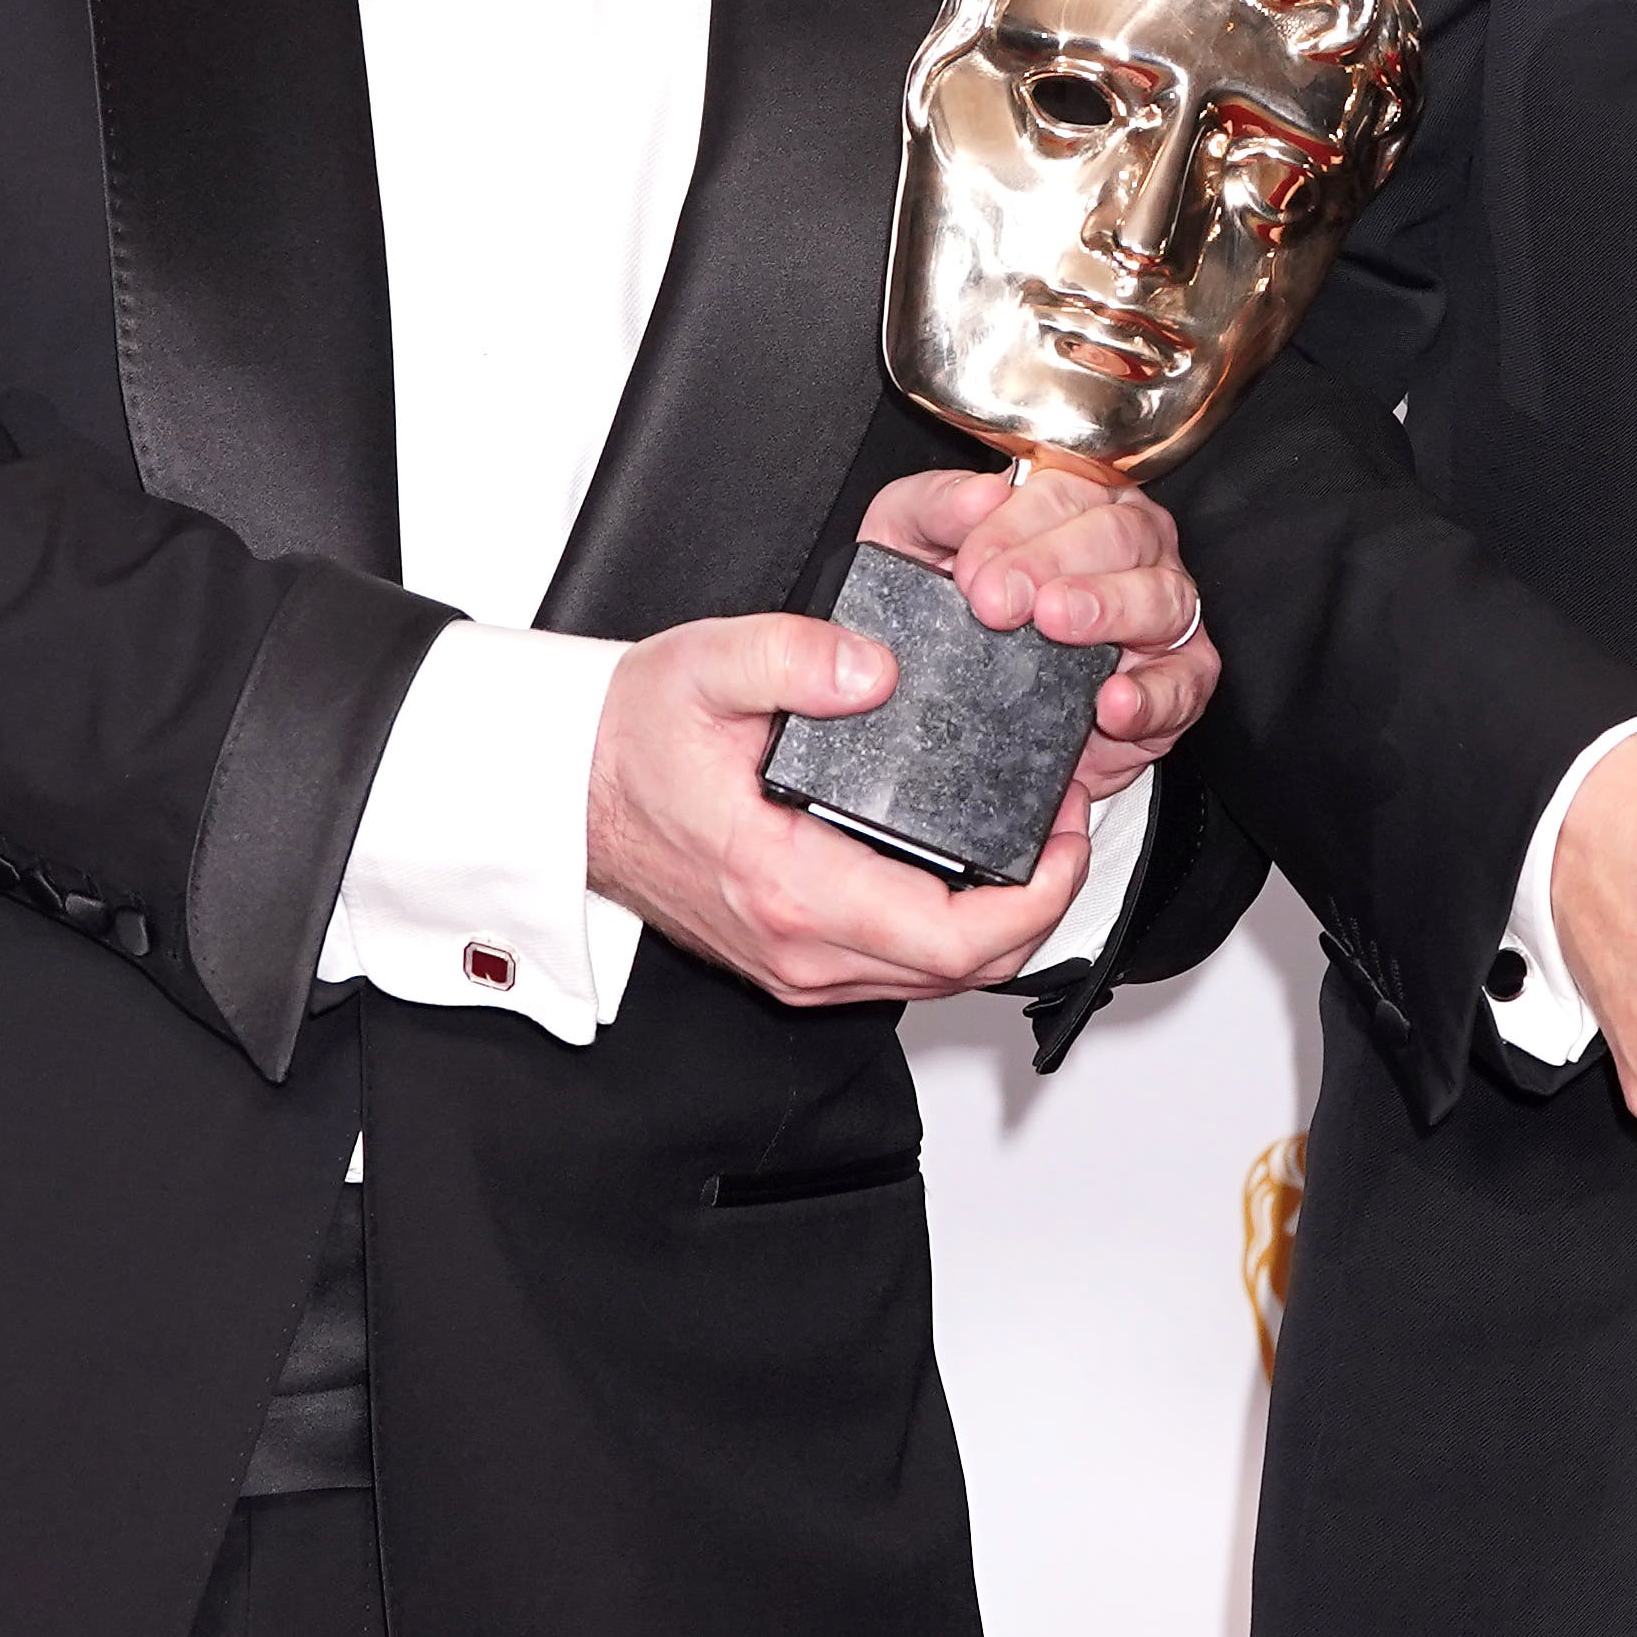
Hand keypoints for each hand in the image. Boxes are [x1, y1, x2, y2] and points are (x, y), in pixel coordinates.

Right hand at [581, 605, 1096, 1003]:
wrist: (569, 789)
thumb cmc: (632, 736)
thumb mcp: (706, 665)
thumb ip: (795, 657)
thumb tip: (876, 670)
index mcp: (789, 885)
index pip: (952, 936)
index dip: (1037, 898)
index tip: (1067, 836)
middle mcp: (798, 947)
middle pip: (963, 972)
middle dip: (1040, 907)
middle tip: (1068, 828)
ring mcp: (796, 965)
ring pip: (937, 980)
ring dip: (1003, 924)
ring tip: (1035, 839)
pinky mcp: (794, 962)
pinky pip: (901, 969)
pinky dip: (956, 931)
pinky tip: (975, 869)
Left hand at [856, 464, 1220, 813]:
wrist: (959, 714)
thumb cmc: (947, 614)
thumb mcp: (911, 544)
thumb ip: (932, 507)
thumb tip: (978, 496)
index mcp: (1073, 506)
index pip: (1065, 491)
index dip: (1017, 525)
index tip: (968, 570)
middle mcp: (1129, 548)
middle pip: (1119, 532)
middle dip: (1055, 562)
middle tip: (998, 602)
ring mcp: (1160, 612)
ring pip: (1161, 595)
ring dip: (1109, 607)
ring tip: (1056, 624)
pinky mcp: (1176, 682)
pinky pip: (1183, 684)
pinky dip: (1152, 695)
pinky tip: (1112, 701)